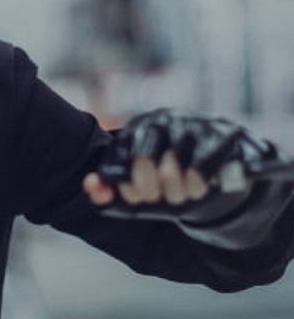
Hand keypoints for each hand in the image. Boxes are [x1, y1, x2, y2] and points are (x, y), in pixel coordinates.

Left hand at [81, 108, 293, 249]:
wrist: (229, 162)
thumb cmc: (177, 176)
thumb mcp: (144, 186)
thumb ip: (113, 191)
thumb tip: (89, 188)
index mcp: (137, 128)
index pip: (118, 161)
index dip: (129, 188)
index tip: (142, 198)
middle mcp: (161, 120)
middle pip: (143, 165)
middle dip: (152, 192)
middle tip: (164, 198)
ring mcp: (190, 123)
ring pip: (172, 171)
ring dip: (179, 193)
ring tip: (185, 193)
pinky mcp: (219, 133)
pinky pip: (200, 170)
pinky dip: (199, 186)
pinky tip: (203, 186)